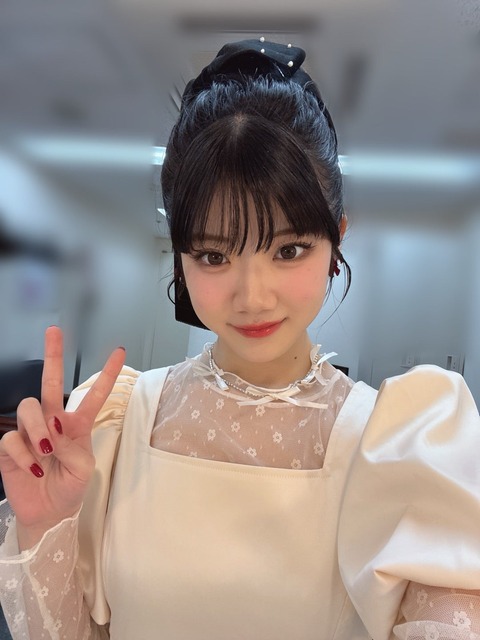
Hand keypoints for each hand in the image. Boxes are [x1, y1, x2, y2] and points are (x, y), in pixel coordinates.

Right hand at [0, 326, 125, 542]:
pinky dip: (24, 454)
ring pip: (29, 406)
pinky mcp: (11, 446)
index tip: (120, 351)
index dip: (107, 374)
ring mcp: (30, 431)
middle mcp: (53, 420)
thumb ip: (73, 446)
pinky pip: (13, 438)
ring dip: (39, 426)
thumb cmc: (70, 487)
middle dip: (53, 355)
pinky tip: (33, 468)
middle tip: (54, 330)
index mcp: (77, 424)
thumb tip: (53, 429)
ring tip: (46, 449)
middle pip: (51, 381)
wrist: (48, 512)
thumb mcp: (83, 468)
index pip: (94, 395)